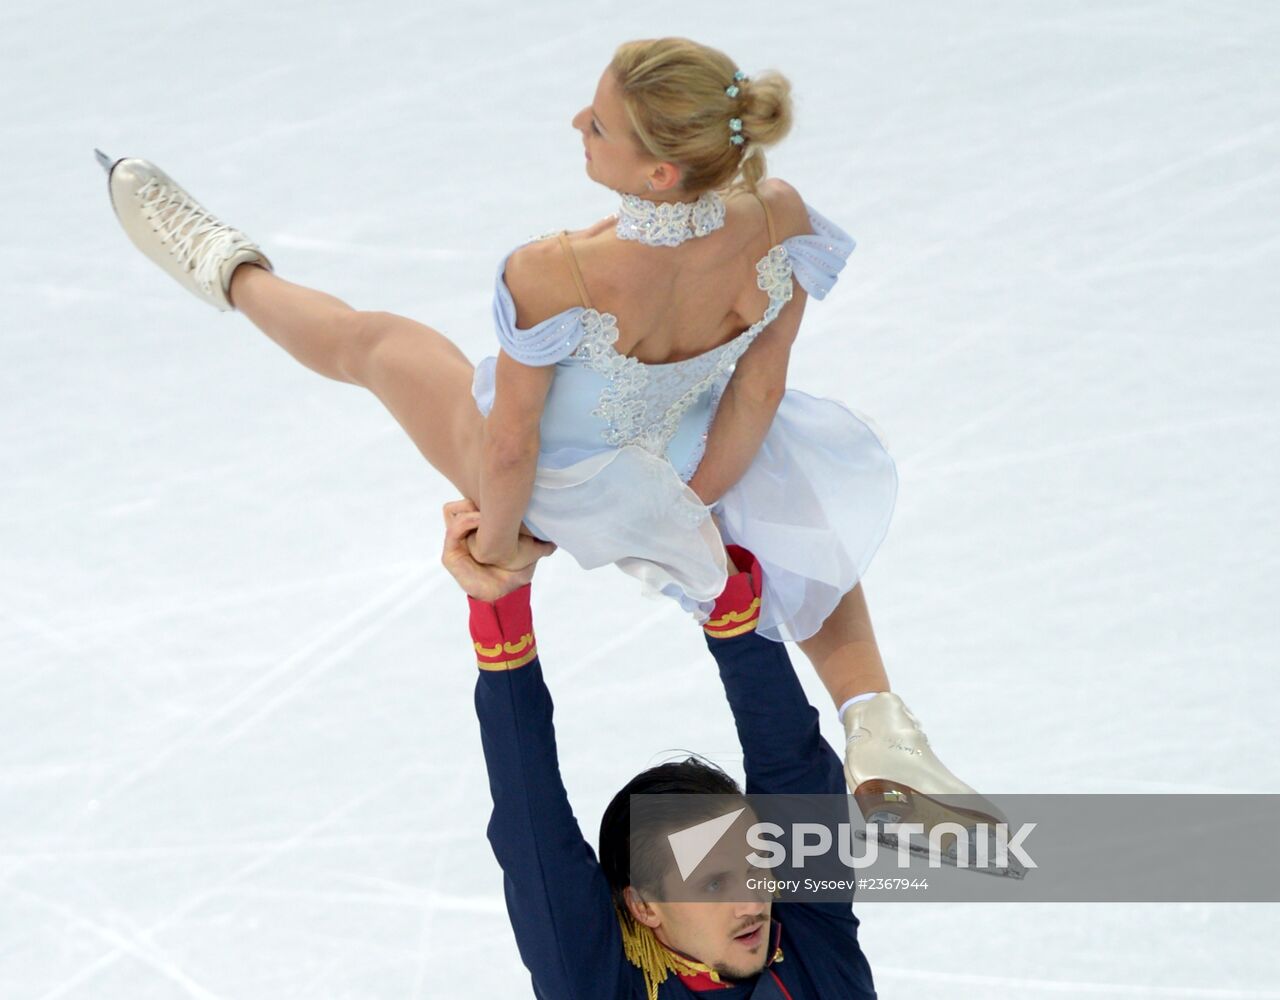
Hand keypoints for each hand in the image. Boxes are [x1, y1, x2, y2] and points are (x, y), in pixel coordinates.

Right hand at [440, 500, 554, 601]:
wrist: (504, 595)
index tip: (503, 494)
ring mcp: (455, 542)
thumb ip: (539, 541)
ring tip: (486, 510)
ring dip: (470, 507)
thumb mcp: (528, 551)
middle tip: (493, 498)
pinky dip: (466, 521)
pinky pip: (453, 530)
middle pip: (460, 502)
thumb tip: (555, 536)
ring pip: (451, 511)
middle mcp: (464, 532)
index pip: (472, 500)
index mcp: (478, 528)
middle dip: (475, 496)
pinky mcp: (450, 555)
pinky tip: (481, 519)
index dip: (483, 494)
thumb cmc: (514, 573)